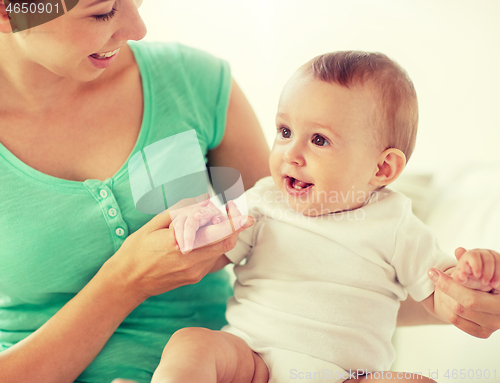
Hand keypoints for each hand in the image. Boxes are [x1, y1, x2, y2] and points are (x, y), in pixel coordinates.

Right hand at [101, 198, 253, 302]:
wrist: (127, 282)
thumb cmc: (137, 249)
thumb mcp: (154, 224)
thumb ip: (181, 211)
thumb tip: (205, 199)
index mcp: (179, 244)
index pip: (217, 233)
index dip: (234, 222)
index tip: (242, 212)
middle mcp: (191, 260)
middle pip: (226, 242)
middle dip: (235, 226)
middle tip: (232, 211)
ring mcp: (195, 272)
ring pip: (222, 251)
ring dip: (225, 235)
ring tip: (214, 222)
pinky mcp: (195, 277)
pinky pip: (214, 260)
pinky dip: (216, 246)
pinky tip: (208, 238)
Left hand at [429, 250, 499, 337]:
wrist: (491, 297)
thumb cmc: (485, 276)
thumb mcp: (479, 268)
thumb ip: (469, 261)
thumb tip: (459, 250)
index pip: (472, 294)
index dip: (450, 283)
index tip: (433, 272)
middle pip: (466, 303)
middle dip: (445, 288)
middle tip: (432, 275)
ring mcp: (493, 325)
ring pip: (459, 312)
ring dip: (445, 297)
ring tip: (440, 285)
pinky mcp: (483, 332)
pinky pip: (457, 321)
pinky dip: (447, 308)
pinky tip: (445, 297)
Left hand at [451, 247, 499, 291]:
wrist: (482, 281)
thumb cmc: (470, 280)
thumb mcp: (464, 280)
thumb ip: (460, 277)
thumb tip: (461, 275)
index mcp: (469, 255)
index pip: (473, 255)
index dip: (476, 264)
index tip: (477, 275)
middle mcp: (480, 252)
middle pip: (487, 258)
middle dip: (487, 272)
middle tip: (484, 283)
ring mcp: (491, 254)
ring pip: (497, 260)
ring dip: (495, 274)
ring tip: (492, 285)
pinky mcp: (498, 259)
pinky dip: (499, 274)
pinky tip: (496, 283)